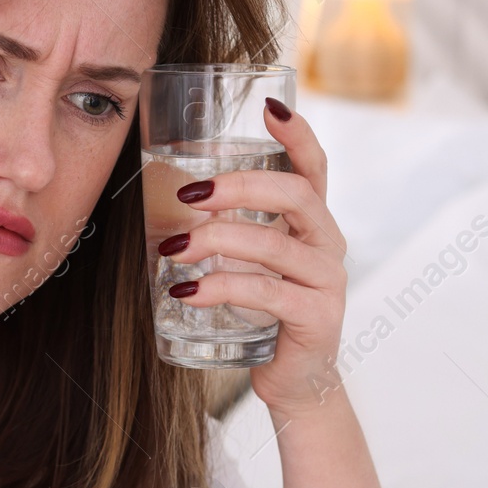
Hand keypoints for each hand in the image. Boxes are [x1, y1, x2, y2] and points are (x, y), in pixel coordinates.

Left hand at [157, 98, 348, 414]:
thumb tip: (159, 199)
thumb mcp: (247, 264)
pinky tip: (186, 293)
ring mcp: (327, 281)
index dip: (296, 135)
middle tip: (188, 194)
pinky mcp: (317, 318)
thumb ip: (225, 231)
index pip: (313, 167)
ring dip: (217, 242)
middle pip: (295, 194)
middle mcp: (328, 244)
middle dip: (239, 186)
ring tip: (171, 252)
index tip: (268, 107)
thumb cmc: (263, 314)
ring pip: (275, 245)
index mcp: (312, 223)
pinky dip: (222, 288)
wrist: (295, 380)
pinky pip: (267, 293)